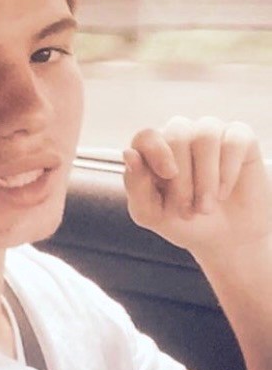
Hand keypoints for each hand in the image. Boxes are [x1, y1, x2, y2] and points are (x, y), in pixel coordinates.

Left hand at [123, 116, 271, 259]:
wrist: (224, 236)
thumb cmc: (182, 222)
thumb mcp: (151, 213)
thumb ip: (136, 185)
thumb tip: (129, 153)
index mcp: (151, 151)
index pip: (146, 136)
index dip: (155, 151)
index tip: (167, 175)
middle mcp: (179, 135)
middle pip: (177, 134)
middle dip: (182, 178)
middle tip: (187, 211)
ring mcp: (209, 133)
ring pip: (205, 135)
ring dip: (205, 177)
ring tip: (205, 207)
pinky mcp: (239, 138)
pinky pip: (234, 141)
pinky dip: (228, 171)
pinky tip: (223, 193)